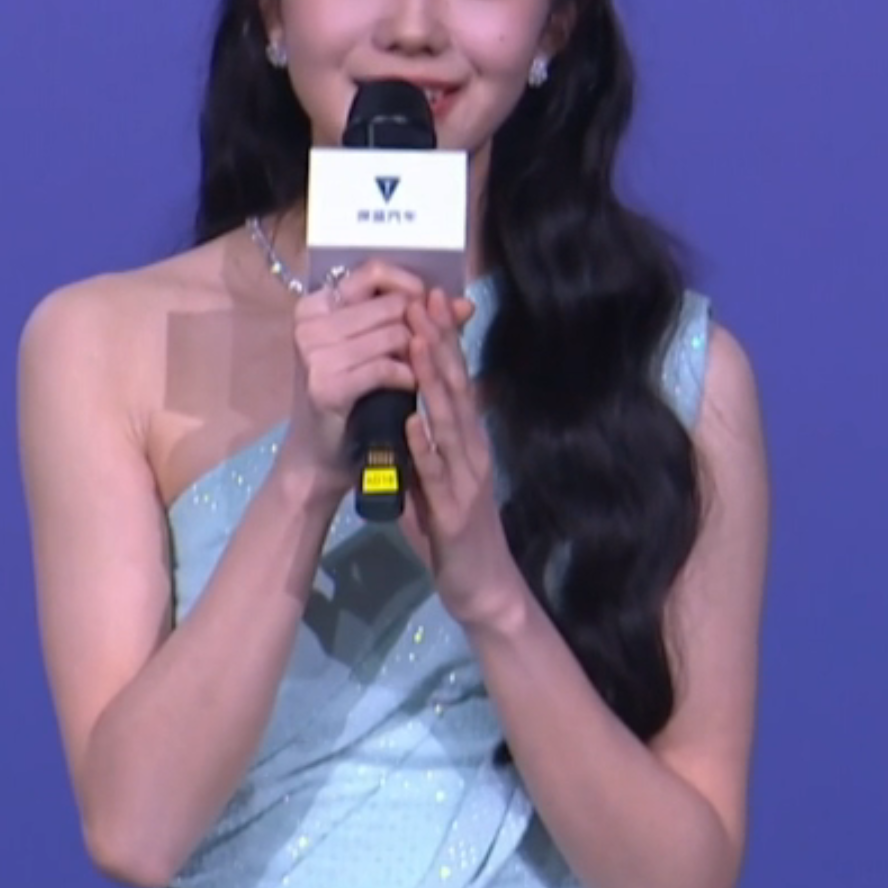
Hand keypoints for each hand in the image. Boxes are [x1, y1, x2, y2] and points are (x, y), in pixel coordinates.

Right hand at [278, 261, 427, 488]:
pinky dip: (408, 377)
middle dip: (420, 327)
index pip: (372, 272)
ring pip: (395, 334)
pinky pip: (386, 366)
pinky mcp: (325, 385)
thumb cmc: (354, 397)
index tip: (431, 304)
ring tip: (417, 374)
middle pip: (391, 305)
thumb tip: (465, 304)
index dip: (410, 285)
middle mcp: (309, 323)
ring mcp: (314, 354)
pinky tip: (411, 388)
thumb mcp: (380, 350)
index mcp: (316, 305)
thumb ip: (419, 321)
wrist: (325, 453)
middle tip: (427, 352)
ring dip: (417, 355)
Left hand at [402, 286, 527, 623]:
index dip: (443, 340)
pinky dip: (425, 444)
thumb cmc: (455, 533)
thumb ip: (425, 446)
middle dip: (439, 343)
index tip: (427, 299)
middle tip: (424, 298)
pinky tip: (412, 419)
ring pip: (450, 420)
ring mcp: (467, 479)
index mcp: (468, 441)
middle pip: (457, 387)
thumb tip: (404, 410)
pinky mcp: (456, 510)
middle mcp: (473, 451)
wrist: (483, 588)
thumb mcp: (439, 479)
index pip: (457, 381)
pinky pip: (437, 473)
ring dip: (433, 379)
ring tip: (417, 341)